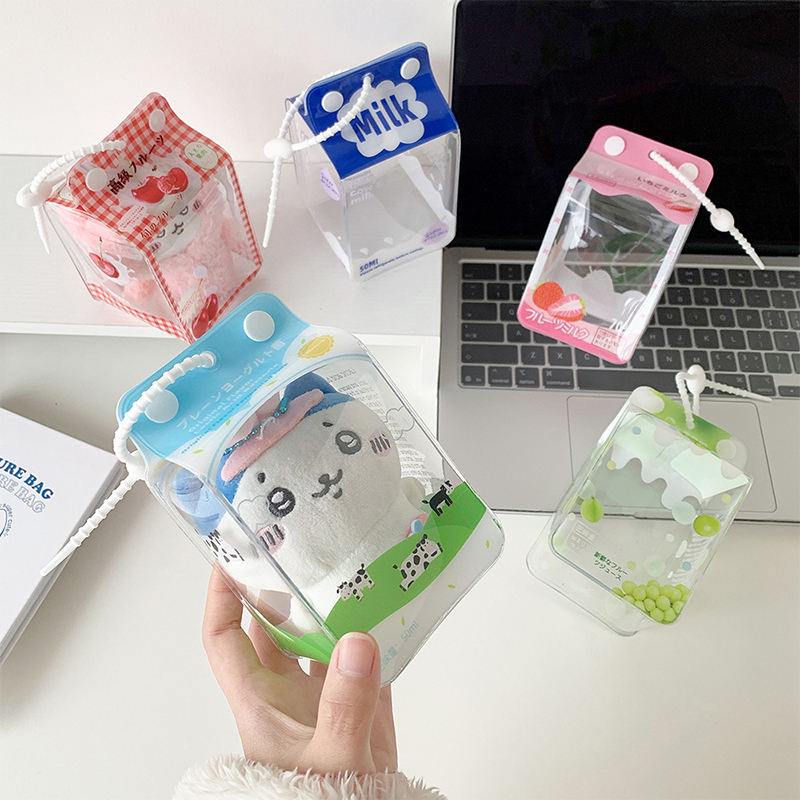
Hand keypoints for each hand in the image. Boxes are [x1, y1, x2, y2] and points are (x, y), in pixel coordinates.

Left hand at [202, 567, 397, 775]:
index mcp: (261, 700)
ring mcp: (325, 695)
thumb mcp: (333, 758)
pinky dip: (375, 629)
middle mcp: (288, 691)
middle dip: (280, 585)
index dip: (220, 595)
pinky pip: (365, 655)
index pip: (225, 638)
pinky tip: (389, 605)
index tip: (230, 554)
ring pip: (319, 635)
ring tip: (346, 562)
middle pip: (272, 625)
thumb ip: (344, 705)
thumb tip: (357, 642)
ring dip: (330, 604)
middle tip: (298, 543)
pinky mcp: (362, 702)